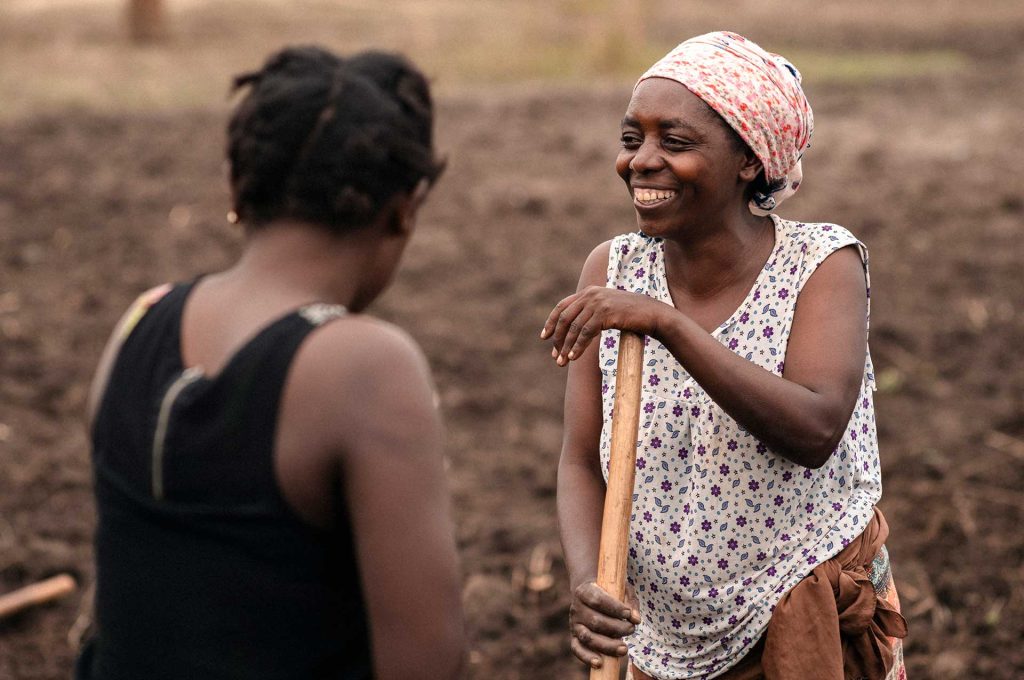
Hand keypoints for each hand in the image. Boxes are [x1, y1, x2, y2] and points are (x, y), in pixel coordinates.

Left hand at [540, 286, 670, 365]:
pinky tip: (573, 357)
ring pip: (574, 328)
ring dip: (566, 347)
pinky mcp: (605, 313)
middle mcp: (591, 294)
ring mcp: (598, 302)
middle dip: (557, 339)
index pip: (562, 306)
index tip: (544, 337)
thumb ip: (591, 312)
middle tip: (554, 356)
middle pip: (565, 318)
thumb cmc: (631, 315)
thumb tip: (573, 330)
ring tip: (562, 362)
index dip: (551, 322)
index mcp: (589, 291)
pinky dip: (577, 347)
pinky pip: (586, 333)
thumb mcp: (607, 309)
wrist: (653, 314)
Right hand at [568, 580, 640, 668]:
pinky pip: (577, 649)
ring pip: (587, 637)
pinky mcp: (574, 636)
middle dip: (616, 628)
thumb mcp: (621, 590)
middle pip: (595, 621)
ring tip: (624, 649)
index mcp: (584, 591)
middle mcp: (576, 608)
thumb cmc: (609, 591)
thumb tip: (636, 620)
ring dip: (607, 645)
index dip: (614, 608)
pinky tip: (599, 663)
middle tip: (631, 629)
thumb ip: (630, 602)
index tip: (628, 613)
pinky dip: (587, 657)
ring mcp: (574, 623)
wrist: (589, 592)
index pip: (597, 600)